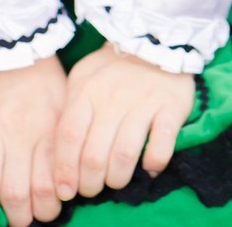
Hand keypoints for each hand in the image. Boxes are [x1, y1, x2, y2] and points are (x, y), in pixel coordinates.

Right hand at [0, 55, 66, 226]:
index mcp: (47, 130)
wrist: (18, 38)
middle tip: (19, 219)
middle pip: (15, 190)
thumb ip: (64, 145)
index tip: (43, 213)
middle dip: (17, 216)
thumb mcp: (66, 107)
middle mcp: (18, 130)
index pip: (45, 187)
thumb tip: (65, 185)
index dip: (44, 210)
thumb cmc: (46, 79)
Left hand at [55, 44, 194, 201]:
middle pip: (94, 154)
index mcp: (86, 90)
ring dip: (117, 178)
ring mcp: (143, 101)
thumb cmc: (111, 68)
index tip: (65, 191)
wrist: (153, 38)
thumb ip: (70, 111)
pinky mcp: (171, 106)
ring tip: (116, 181)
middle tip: (92, 189)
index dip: (64, 170)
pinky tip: (148, 167)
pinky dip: (153, 163)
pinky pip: (161, 145)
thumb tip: (61, 158)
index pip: (68, 137)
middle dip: (90, 183)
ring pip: (124, 154)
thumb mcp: (83, 79)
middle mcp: (112, 96)